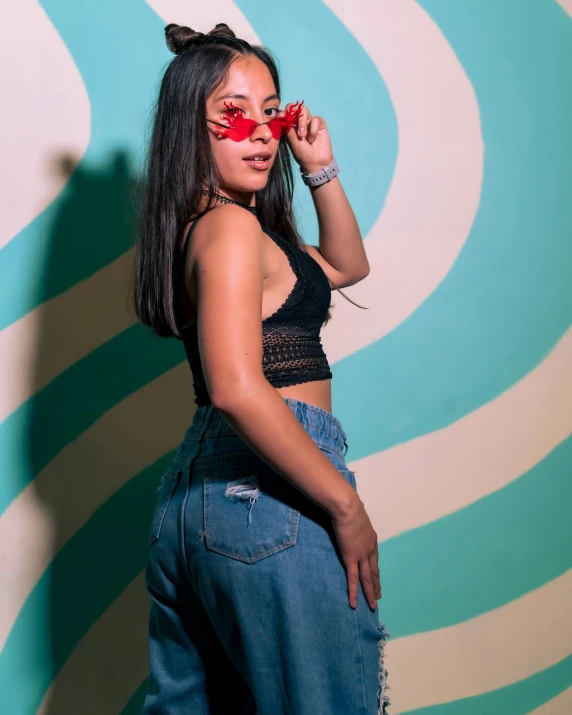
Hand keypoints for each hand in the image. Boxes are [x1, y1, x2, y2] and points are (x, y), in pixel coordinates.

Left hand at [281, 102, 333, 173]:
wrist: (316, 162)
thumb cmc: (303, 154)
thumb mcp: (293, 143)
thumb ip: (289, 130)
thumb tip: (283, 118)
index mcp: (291, 126)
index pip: (286, 113)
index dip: (284, 112)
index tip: (282, 117)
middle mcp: (299, 122)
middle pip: (295, 108)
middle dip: (293, 115)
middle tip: (293, 127)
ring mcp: (309, 122)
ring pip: (304, 110)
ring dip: (302, 122)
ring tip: (303, 135)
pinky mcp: (319, 123)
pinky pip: (315, 119)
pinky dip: (313, 129)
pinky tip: (312, 139)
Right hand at [330, 495, 381, 609]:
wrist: (348, 509)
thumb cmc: (350, 508)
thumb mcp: (358, 518)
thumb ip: (357, 524)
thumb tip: (353, 521)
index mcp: (372, 540)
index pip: (374, 560)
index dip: (376, 571)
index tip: (377, 579)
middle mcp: (370, 550)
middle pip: (374, 572)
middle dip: (376, 585)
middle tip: (379, 597)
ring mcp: (362, 556)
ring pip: (367, 579)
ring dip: (370, 593)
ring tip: (373, 605)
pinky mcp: (351, 559)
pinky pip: (352, 579)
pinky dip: (354, 592)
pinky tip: (354, 603)